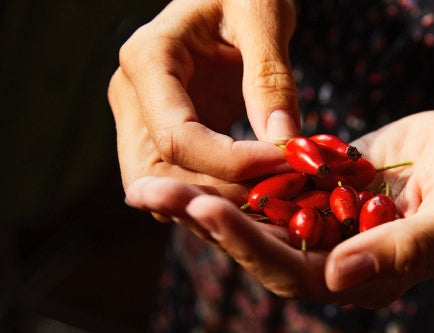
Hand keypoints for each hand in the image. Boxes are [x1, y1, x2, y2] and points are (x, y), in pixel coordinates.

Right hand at [108, 0, 299, 192]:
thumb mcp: (263, 16)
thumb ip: (270, 78)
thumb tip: (284, 141)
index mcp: (147, 59)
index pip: (177, 137)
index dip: (232, 163)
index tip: (286, 162)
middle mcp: (132, 93)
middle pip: (158, 172)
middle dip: (217, 192)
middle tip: (275, 193)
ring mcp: (141, 115)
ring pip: (163, 183)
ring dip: (214, 198)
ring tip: (269, 192)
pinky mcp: (162, 129)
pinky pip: (179, 174)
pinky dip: (215, 189)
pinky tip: (257, 186)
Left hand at [125, 111, 433, 307]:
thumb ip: (405, 249)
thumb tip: (339, 277)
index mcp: (365, 277)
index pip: (294, 273)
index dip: (250, 245)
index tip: (207, 210)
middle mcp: (336, 258)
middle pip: (260, 249)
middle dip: (206, 222)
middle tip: (152, 193)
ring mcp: (325, 224)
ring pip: (256, 218)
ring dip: (207, 199)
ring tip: (155, 179)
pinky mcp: (319, 191)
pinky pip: (271, 187)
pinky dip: (235, 176)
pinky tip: (196, 158)